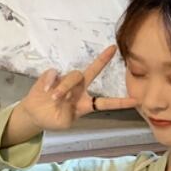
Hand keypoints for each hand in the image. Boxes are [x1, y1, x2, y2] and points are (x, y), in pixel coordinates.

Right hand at [20, 43, 138, 131]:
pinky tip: (46, 90)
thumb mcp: (64, 121)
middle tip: (113, 49)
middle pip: (93, 72)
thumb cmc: (53, 119)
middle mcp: (79, 90)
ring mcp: (66, 81)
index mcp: (86, 104)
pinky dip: (51, 82)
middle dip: (103, 60)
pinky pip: (55, 74)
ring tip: (55, 98)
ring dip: (64, 87)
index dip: (120, 102)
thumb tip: (65, 93)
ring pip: (73, 76)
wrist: (35, 114)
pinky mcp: (52, 76)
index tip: (135, 100)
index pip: (105, 102)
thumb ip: (68, 111)